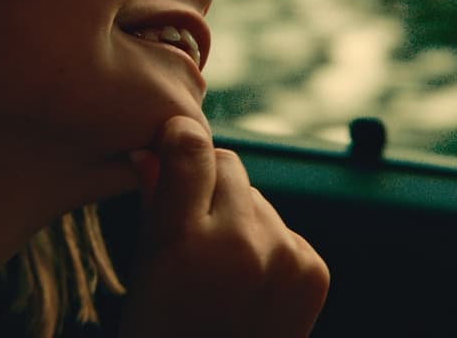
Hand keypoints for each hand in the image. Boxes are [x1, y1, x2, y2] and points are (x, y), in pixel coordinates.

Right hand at [120, 116, 329, 336]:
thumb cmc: (165, 334)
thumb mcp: (144, 272)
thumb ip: (152, 203)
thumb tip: (153, 149)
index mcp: (185, 242)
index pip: (192, 148)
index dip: (180, 138)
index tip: (173, 139)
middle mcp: (242, 241)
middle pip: (229, 165)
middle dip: (210, 184)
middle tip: (193, 226)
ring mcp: (284, 255)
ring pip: (258, 198)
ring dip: (240, 217)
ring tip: (222, 269)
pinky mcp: (313, 269)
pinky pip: (284, 228)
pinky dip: (268, 245)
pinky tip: (251, 285)